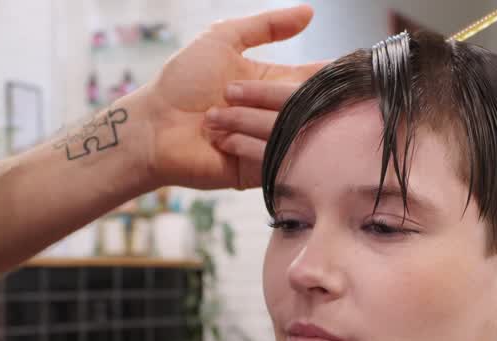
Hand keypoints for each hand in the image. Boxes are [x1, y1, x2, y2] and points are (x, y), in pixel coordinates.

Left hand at [132, 5, 324, 190]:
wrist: (153, 126)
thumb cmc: (181, 82)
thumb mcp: (222, 39)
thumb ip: (266, 25)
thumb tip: (309, 12)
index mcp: (276, 82)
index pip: (317, 78)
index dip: (330, 74)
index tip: (343, 69)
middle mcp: (278, 113)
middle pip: (307, 104)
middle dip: (274, 95)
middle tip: (234, 92)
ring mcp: (270, 143)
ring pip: (290, 130)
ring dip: (247, 118)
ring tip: (212, 115)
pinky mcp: (259, 169)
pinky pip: (272, 156)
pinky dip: (245, 144)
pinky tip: (219, 139)